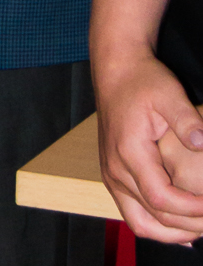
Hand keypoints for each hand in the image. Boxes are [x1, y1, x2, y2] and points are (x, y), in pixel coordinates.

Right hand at [96, 50, 202, 242]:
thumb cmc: (142, 81)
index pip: (161, 199)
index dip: (191, 210)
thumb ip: (187, 121)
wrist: (116, 71)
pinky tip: (180, 226)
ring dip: (172, 233)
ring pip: (140, 223)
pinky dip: (157, 225)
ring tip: (200, 228)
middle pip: (153, 218)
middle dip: (188, 227)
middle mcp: (115, 169)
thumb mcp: (168, 93)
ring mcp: (111, 175)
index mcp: (128, 152)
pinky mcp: (113, 175)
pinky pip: (133, 213)